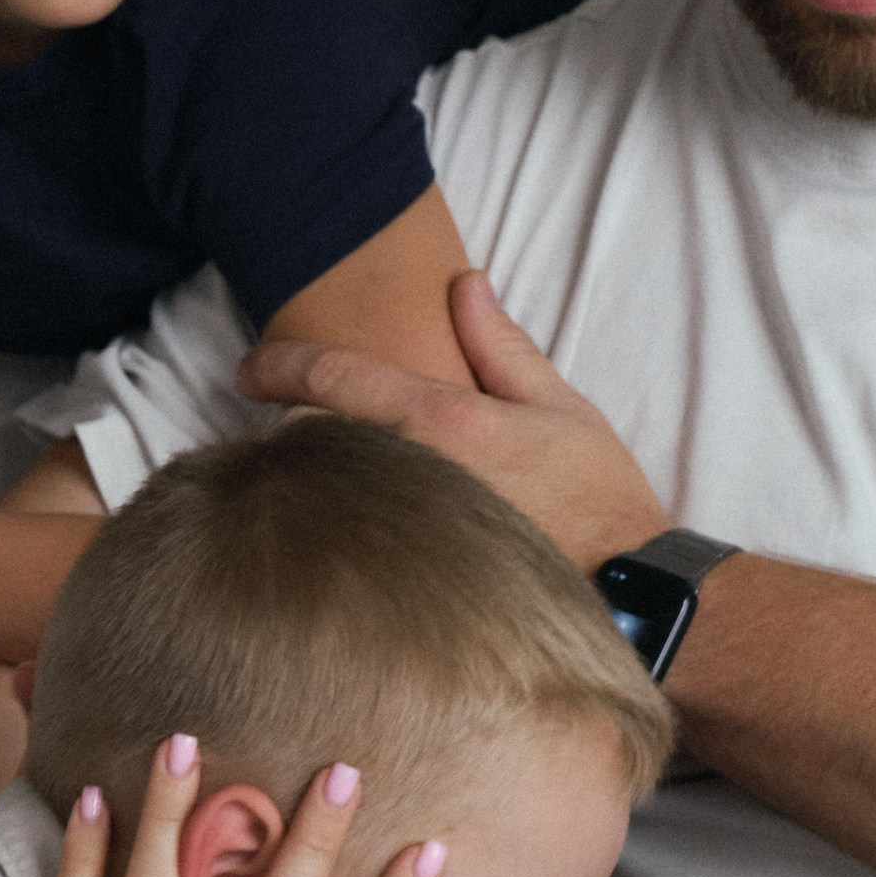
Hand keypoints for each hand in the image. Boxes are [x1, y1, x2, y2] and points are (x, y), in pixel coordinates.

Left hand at [238, 269, 667, 571]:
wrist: (627, 592)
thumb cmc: (600, 499)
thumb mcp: (560, 407)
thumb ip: (501, 345)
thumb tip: (463, 285)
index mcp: (444, 422)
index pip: (335, 379)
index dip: (280, 364)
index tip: (248, 366)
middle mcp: (412, 475)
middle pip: (310, 438)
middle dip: (291, 426)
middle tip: (286, 424)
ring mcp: (404, 531)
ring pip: (325, 493)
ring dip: (311, 477)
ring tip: (310, 479)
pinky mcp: (408, 577)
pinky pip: (350, 538)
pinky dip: (338, 521)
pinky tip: (347, 528)